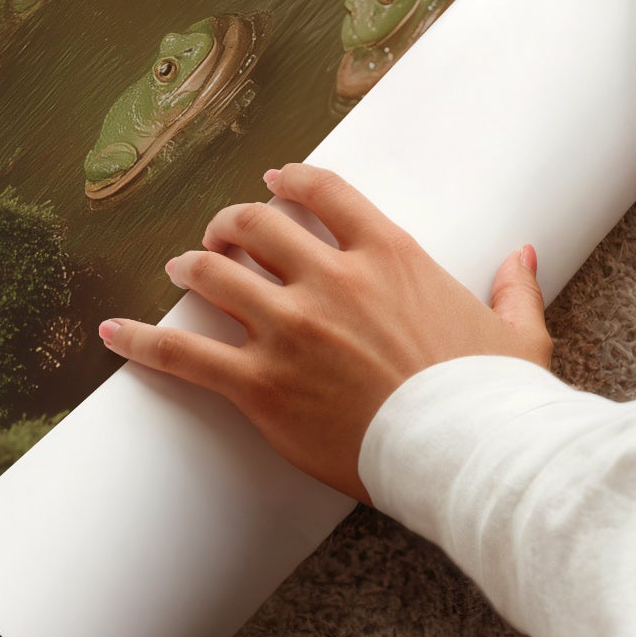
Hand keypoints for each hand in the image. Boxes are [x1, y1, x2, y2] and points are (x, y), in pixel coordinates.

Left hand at [97, 164, 548, 502]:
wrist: (468, 455)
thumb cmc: (493, 399)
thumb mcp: (516, 334)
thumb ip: (513, 287)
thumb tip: (522, 255)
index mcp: (389, 256)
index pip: (323, 192)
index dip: (289, 181)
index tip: (272, 182)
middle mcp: (331, 279)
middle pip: (256, 225)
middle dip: (230, 223)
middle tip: (220, 233)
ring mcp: (290, 329)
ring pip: (215, 275)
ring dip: (191, 266)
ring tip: (180, 268)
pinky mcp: (261, 385)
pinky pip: (185, 354)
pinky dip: (142, 340)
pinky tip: (112, 332)